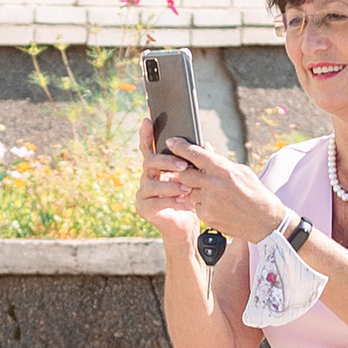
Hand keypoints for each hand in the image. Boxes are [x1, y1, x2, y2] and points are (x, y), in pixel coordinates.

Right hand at [133, 115, 200, 241]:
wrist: (186, 226)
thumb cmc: (191, 199)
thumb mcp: (196, 178)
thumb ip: (197, 161)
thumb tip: (205, 144)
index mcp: (157, 167)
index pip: (149, 148)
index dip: (146, 134)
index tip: (147, 120)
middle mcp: (147, 177)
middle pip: (150, 161)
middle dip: (166, 161)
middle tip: (184, 165)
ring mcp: (143, 192)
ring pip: (151, 182)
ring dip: (170, 183)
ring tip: (187, 187)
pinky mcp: (143, 208)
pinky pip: (153, 201)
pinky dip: (169, 199)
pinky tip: (181, 200)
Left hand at [159, 134, 290, 245]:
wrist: (264, 221)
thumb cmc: (255, 193)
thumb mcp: (241, 171)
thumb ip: (220, 161)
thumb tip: (204, 148)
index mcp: (223, 169)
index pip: (195, 154)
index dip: (180, 147)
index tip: (171, 142)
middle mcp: (213, 184)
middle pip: (184, 174)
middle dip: (183, 172)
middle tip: (188, 172)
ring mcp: (209, 201)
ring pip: (188, 191)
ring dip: (194, 190)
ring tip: (211, 192)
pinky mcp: (206, 216)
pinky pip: (195, 206)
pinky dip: (201, 204)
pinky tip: (215, 205)